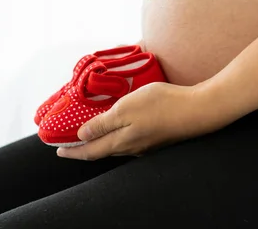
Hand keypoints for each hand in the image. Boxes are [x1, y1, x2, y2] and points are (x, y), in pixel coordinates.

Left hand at [56, 81, 233, 159]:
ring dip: (99, 143)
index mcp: (121, 142)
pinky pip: (128, 141)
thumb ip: (103, 124)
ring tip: (88, 137)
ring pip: (115, 147)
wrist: (199, 110)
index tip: (58, 151)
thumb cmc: (161, 105)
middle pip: (101, 151)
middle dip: (83, 149)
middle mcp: (132, 148)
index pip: (90, 151)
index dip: (73, 152)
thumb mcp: (126, 108)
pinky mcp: (156, 137)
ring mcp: (145, 144)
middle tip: (69, 145)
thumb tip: (82, 136)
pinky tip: (117, 128)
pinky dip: (115, 136)